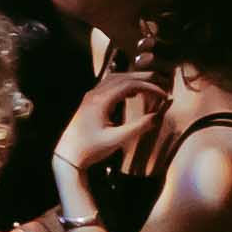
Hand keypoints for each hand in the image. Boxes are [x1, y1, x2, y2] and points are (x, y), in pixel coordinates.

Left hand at [58, 68, 168, 185]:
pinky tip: (132, 93)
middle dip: (142, 77)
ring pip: (113, 79)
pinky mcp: (90, 102)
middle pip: (121, 77)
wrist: (68, 154)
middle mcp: (94, 94)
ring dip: (132, 79)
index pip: (128, 84)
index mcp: (100, 101)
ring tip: (150, 84)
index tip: (163, 94)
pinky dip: (123, 85)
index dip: (148, 86)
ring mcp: (91, 97)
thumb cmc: (91, 148)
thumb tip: (156, 117)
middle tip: (161, 79)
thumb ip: (137, 127)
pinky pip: (108, 86)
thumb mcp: (117, 140)